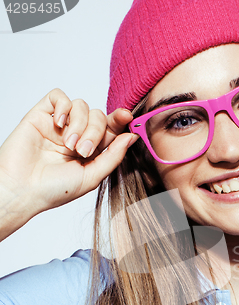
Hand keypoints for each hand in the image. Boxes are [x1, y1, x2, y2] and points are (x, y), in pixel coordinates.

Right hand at [0, 88, 137, 218]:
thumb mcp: (92, 176)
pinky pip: (59, 96)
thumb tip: (132, 136)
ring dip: (80, 124)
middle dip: (95, 132)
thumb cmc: (55, 189)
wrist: (22, 189)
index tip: (127, 117)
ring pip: (82, 105)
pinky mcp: (41, 115)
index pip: (111, 129)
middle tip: (83, 151)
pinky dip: (63, 107)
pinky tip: (58, 125)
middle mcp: (78, 135)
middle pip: (99, 116)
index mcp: (93, 150)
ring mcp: (60, 125)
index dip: (120, 121)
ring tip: (68, 145)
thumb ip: (113, 156)